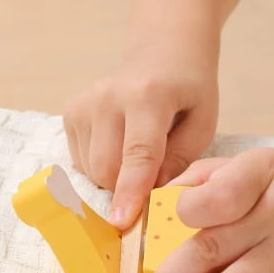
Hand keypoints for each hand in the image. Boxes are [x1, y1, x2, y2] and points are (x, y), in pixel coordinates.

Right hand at [62, 26, 219, 228]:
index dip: (131, 191)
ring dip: (116, 178)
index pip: (138, 153)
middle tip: (155, 179)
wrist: (163, 51)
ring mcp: (84, 104)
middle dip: (129, 189)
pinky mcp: (71, 112)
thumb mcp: (203, 122)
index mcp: (148, 97)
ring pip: (91, 170)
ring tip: (140, 154)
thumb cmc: (189, 90)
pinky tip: (121, 146)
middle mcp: (107, 98)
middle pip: (107, 169)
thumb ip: (181, 159)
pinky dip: (102, 166)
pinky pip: (81, 162)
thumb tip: (152, 193)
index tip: (122, 221)